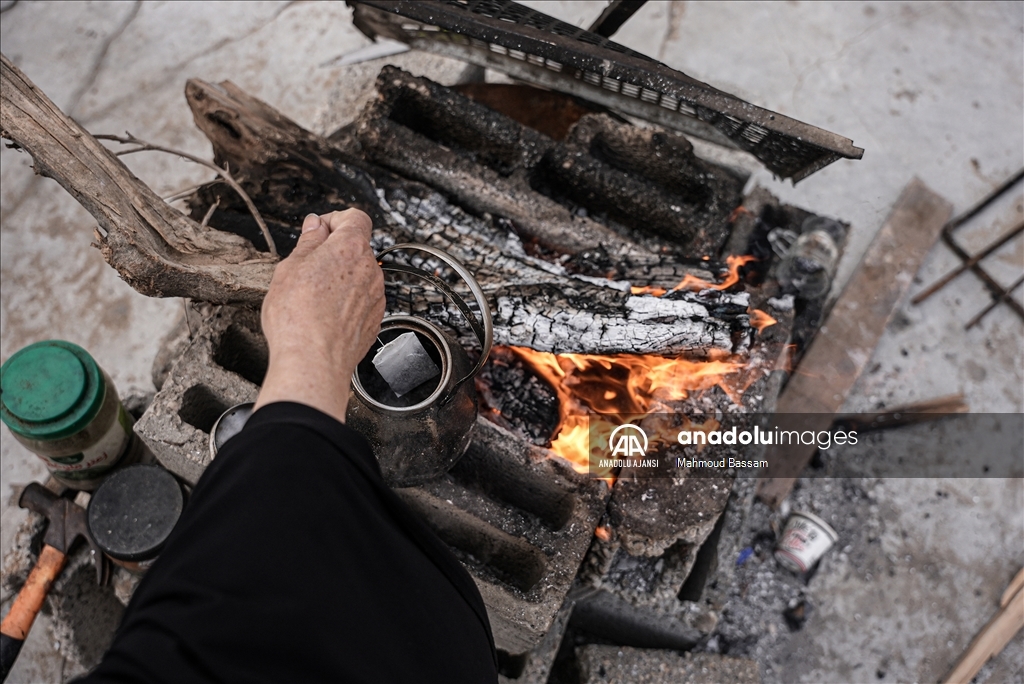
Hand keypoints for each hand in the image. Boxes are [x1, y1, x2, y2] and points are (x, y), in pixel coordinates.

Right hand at [254, 210, 384, 422]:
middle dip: (334, 252)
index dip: (335, 220)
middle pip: (357, 248)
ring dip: (340, 279)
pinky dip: (346, 301)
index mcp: (351, 249)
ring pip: (359, 276)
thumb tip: (316, 225)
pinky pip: (361, 301)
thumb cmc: (297, 318)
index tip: (319, 231)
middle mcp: (370, 270)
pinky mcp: (374, 320)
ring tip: (311, 296)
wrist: (312, 362)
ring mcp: (376, 297)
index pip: (356, 217)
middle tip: (307, 266)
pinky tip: (324, 314)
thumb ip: (309, 241)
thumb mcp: (290, 267)